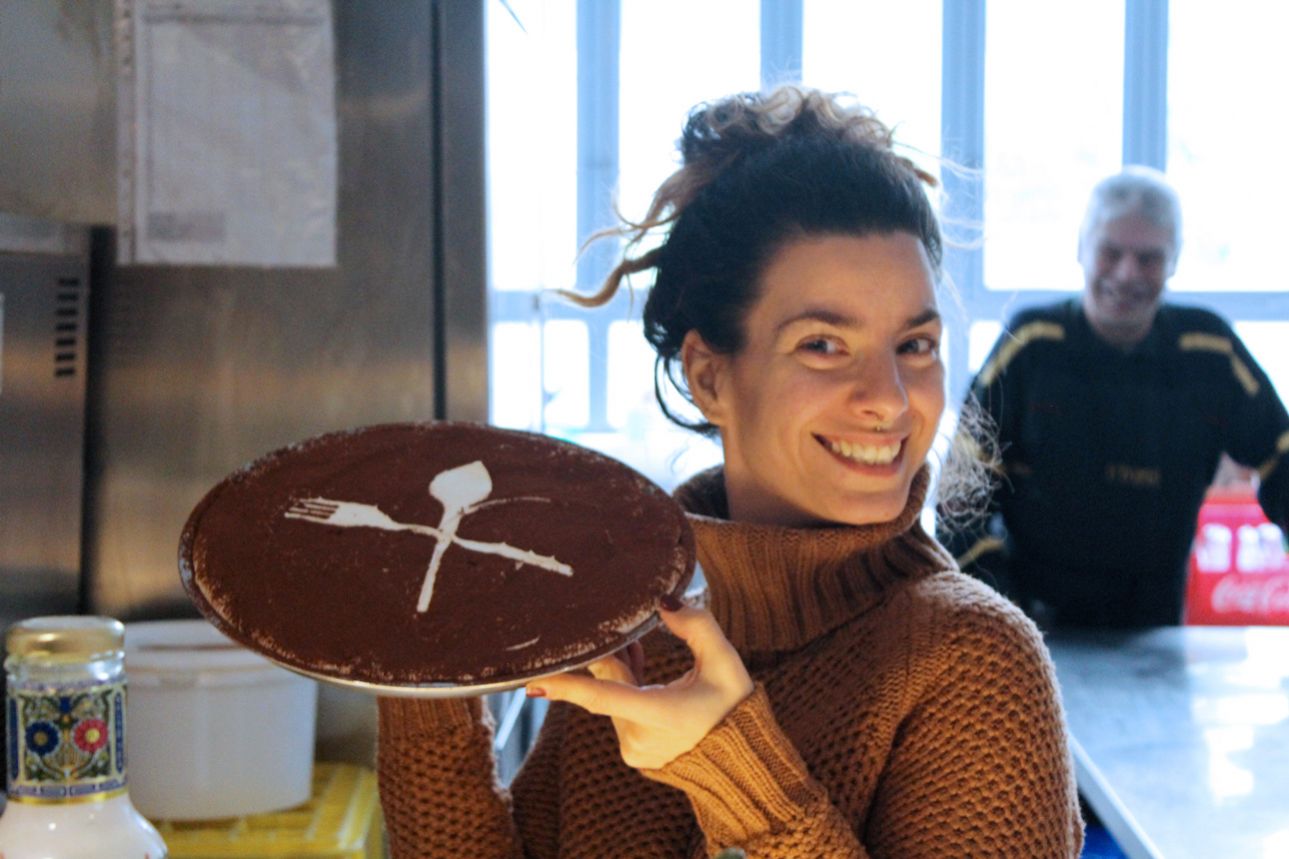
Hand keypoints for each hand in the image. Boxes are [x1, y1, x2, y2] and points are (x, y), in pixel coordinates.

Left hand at [528, 597, 753, 769]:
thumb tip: (664, 602)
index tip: (532, 683)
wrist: (742, 762)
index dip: (566, 687)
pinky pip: (617, 713)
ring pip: (611, 697)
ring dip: (621, 672)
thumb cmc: (734, 710)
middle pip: (607, 684)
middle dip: (612, 655)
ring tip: (639, 650)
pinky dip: (625, 692)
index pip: (602, 697)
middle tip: (627, 633)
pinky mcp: (634, 753)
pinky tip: (641, 674)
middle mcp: (638, 736)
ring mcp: (634, 748)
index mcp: (659, 714)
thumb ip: (696, 626)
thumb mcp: (725, 663)